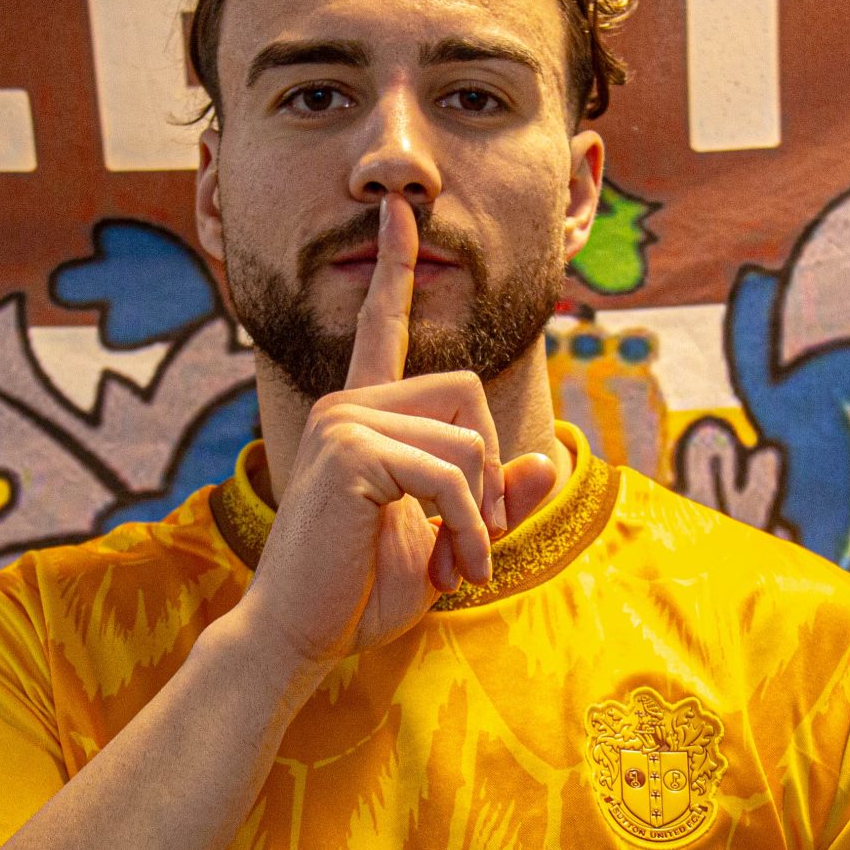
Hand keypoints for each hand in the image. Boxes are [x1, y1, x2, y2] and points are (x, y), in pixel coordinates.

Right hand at [235, 194, 553, 669]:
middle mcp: (347, 405)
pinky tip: (454, 567)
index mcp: (362, 416)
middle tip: (480, 534)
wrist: (300, 637)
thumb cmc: (361, 593)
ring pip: (467, 438)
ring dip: (484, 514)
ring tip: (461, 563)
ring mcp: (344, 423)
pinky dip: (470, 527)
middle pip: (467, 390)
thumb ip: (497, 501)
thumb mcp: (450, 543)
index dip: (395, 268)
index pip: (379, 327)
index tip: (399, 212)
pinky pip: (451, 474)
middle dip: (492, 469)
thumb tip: (550, 460)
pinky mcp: (350, 451)